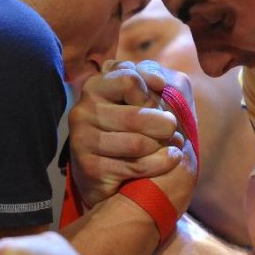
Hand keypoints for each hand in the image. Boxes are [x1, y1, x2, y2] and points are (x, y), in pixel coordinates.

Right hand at [69, 60, 193, 205]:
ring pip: (137, 143)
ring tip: (171, 147)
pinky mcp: (89, 168)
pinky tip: (167, 161)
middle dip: (164, 126)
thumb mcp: (143, 95)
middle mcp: (83, 111)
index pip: (130, 80)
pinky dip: (160, 164)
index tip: (158, 106)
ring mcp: (82, 140)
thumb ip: (150, 77)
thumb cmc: (136, 128)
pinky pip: (135, 166)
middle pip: (137, 115)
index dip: (151, 94)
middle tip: (171, 131)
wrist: (120, 177)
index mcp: (96, 87)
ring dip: (162, 147)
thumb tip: (159, 81)